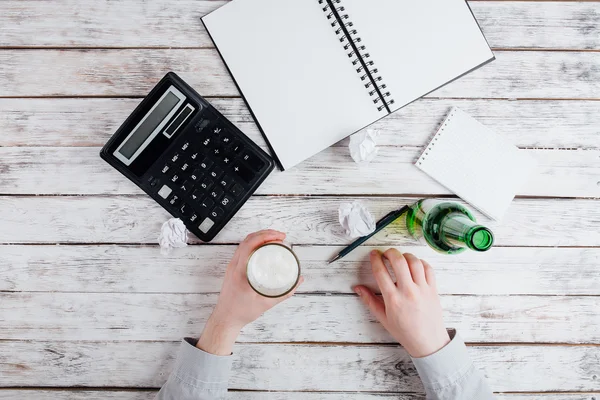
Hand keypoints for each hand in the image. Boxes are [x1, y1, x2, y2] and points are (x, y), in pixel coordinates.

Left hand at [197, 230, 303, 354]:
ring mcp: (232, 267)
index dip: (266, 236)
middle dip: (266, 233)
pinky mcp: (232, 269)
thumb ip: (284, 293)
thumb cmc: (241, 312)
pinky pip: (242, 250)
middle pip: (248, 240)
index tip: (279, 237)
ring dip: (259, 237)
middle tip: (281, 236)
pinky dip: (254, 244)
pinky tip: (263, 247)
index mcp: (240, 272)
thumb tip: (298, 281)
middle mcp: (234, 266)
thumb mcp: (266, 303)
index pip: (251, 245)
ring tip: (274, 238)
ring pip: (244, 243)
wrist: (225, 319)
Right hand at [354, 249, 449, 357]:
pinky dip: (420, 262)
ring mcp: (422, 289)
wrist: (428, 342)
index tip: (373, 254)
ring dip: (405, 255)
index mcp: (393, 299)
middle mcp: (408, 292)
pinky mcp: (433, 289)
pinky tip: (414, 265)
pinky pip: (428, 268)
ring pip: (414, 262)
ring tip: (400, 258)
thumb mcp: (383, 318)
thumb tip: (357, 288)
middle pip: (399, 261)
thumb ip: (369, 301)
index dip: (375, 259)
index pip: (381, 272)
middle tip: (386, 253)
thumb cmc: (404, 331)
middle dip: (390, 252)